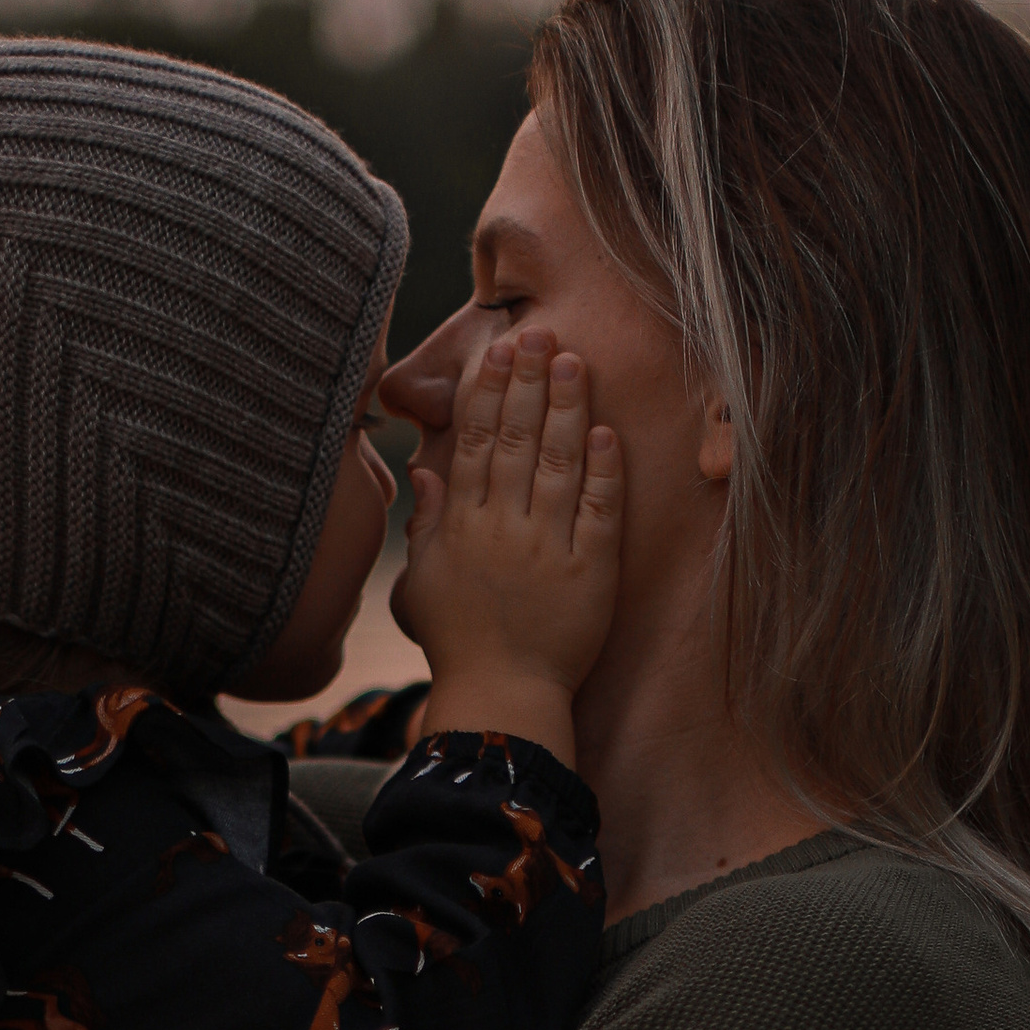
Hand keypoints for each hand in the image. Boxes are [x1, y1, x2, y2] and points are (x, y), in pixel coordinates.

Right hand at [401, 331, 620, 764]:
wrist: (501, 696)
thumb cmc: (460, 644)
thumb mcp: (424, 583)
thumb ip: (426, 524)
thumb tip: (424, 471)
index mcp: (462, 525)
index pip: (473, 441)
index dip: (487, 391)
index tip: (497, 350)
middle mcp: (503, 527)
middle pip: (515, 439)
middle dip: (527, 382)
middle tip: (539, 332)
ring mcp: (548, 548)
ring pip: (558, 463)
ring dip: (566, 408)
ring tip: (574, 361)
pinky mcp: (590, 572)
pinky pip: (598, 511)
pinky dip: (603, 470)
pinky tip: (605, 431)